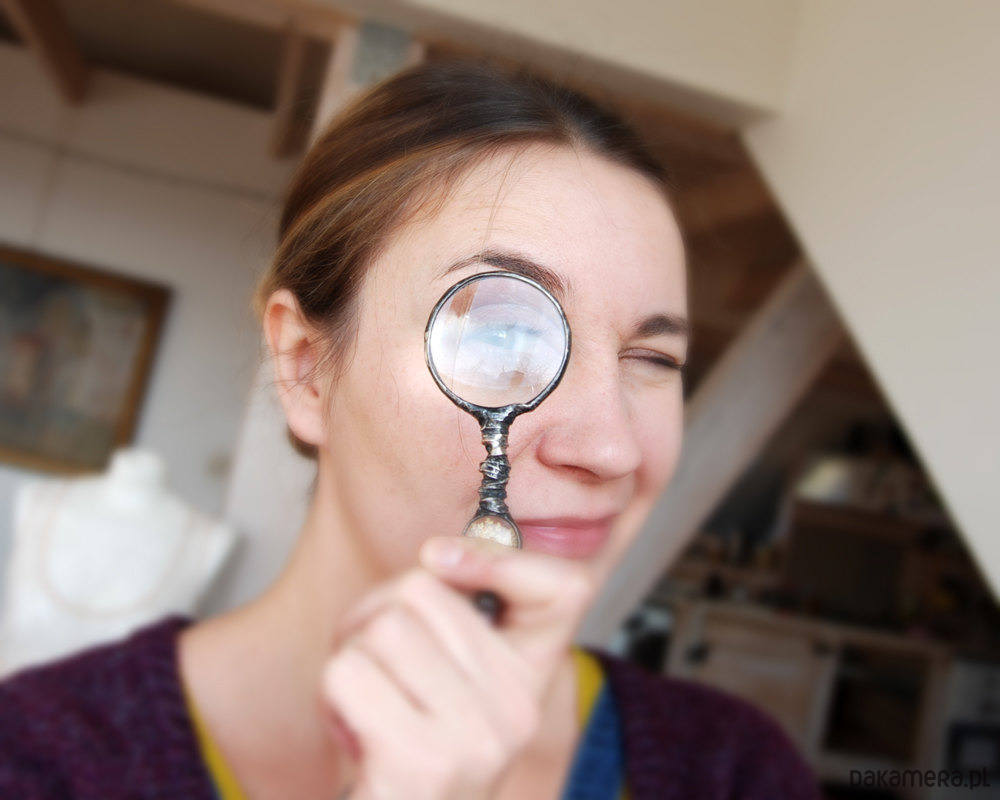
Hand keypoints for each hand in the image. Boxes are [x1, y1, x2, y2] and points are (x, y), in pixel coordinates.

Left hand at [320, 536, 596, 799]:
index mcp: (529, 679)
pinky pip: (349, 673)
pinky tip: (354, 734)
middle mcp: (517, 708)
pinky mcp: (425, 766)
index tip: (438, 557)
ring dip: (348, 655)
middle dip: (372, 613)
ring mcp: (477, 739)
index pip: (563, 588)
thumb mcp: (443, 677)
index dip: (501, 558)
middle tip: (373, 662)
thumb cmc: (403, 751)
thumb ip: (448, 616)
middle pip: (422, 589)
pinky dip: (331, 696)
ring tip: (364, 699)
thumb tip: (438, 555)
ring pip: (383, 626)